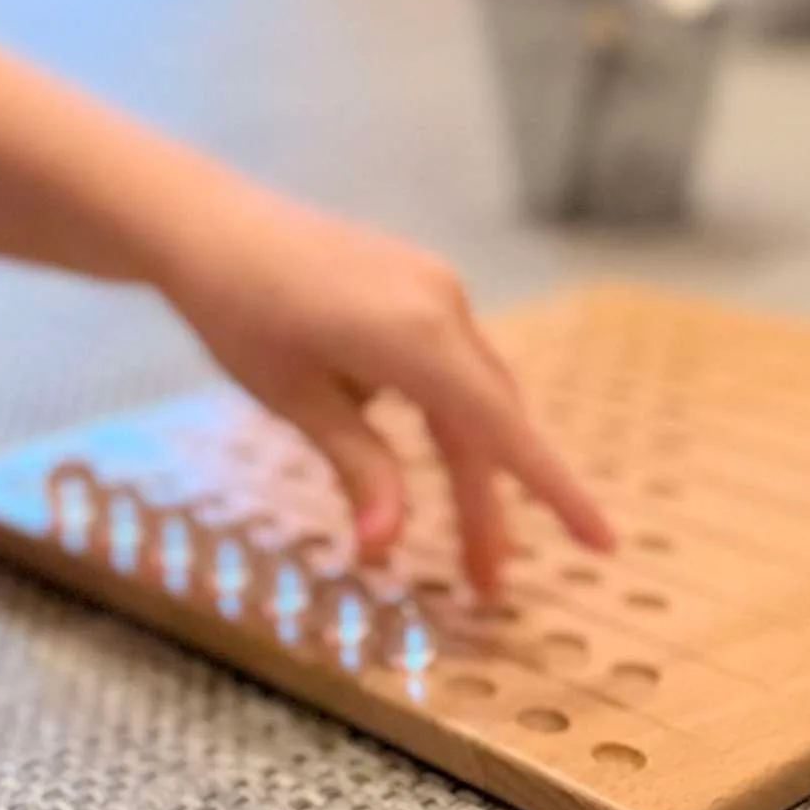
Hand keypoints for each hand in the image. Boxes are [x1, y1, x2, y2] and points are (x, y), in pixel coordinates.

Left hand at [163, 193, 612, 592]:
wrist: (206, 224)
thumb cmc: (238, 311)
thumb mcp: (295, 399)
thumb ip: (358, 467)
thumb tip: (388, 547)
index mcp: (414, 334)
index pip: (501, 429)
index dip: (556, 490)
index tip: (602, 543)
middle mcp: (440, 303)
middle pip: (487, 421)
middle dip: (489, 505)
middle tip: (484, 585)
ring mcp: (432, 286)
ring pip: (473, 394)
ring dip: (472, 466)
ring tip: (464, 547)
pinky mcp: (416, 283)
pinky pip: (451, 362)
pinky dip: (450, 418)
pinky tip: (424, 457)